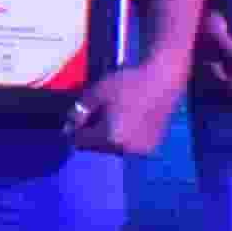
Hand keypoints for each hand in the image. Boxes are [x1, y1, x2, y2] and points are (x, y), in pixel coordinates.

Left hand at [71, 54, 190, 157]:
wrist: (163, 81)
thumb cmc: (129, 83)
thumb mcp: (98, 92)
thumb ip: (80, 110)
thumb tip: (68, 124)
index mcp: (110, 137)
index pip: (81, 141)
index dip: (74, 131)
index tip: (74, 122)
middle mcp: (125, 149)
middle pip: (96, 147)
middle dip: (91, 134)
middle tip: (94, 117)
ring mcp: (140, 150)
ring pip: (113, 148)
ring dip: (108, 138)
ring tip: (112, 117)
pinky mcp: (151, 146)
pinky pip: (129, 146)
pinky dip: (125, 137)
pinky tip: (127, 120)